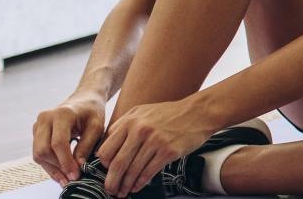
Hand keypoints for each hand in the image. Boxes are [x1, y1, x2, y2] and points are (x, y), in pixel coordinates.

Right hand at [31, 93, 107, 183]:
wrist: (84, 99)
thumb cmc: (92, 112)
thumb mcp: (97, 126)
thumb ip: (87, 146)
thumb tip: (78, 166)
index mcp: (62, 114)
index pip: (58, 143)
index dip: (66, 162)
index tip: (76, 175)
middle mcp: (45, 118)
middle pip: (43, 150)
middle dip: (57, 167)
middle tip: (72, 179)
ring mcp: (38, 125)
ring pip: (38, 154)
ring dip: (52, 169)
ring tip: (66, 179)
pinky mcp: (36, 132)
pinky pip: (38, 153)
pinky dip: (49, 164)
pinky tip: (61, 172)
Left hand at [97, 99, 217, 196]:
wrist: (198, 112)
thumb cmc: (170, 113)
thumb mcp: (142, 111)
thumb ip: (123, 125)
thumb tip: (108, 145)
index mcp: (130, 121)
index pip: (106, 149)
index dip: (104, 165)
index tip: (107, 171)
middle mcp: (140, 130)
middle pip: (117, 163)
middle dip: (111, 181)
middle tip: (109, 189)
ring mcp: (155, 141)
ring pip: (133, 170)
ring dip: (125, 185)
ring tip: (123, 192)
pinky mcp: (168, 151)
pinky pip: (149, 172)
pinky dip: (140, 183)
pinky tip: (137, 187)